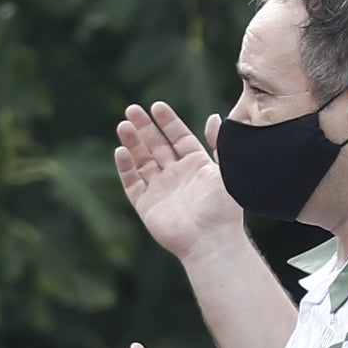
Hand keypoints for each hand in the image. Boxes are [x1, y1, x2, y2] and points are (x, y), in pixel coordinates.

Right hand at [112, 100, 245, 260]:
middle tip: (132, 109)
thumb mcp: (226, 171)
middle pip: (156, 146)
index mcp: (197, 166)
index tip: (156, 106)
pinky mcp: (147, 206)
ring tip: (123, 125)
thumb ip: (219, 144)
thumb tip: (213, 116)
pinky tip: (120, 151)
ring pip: (141, 161)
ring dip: (132, 143)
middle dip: (144, 128)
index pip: (179, 137)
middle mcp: (177, 176)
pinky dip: (126, 168)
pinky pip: (132, 184)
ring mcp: (161, 190)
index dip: (167, 122)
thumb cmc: (223, 208)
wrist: (211, 241)